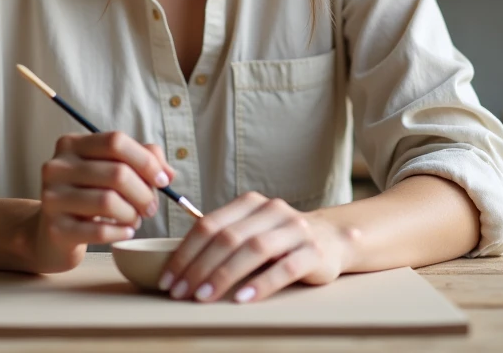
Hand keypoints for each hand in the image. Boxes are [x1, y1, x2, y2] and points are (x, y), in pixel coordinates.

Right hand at [25, 131, 175, 272]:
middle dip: (144, 193)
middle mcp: (57, 167)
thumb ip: (142, 159)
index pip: (116, 141)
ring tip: (135, 220)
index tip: (163, 180)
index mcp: (72, 144)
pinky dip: (121, 232)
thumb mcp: (111, 169)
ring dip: (133, 214)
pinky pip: (99, 230)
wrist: (52, 234)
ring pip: (109, 201)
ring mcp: (52, 197)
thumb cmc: (89, 196)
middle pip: (117, 173)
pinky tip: (126, 232)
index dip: (146, 161)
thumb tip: (167, 172)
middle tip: (151, 208)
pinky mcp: (55, 228)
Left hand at [159, 192, 351, 302]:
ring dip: (224, 275)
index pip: (209, 225)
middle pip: (227, 237)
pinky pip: (285, 268)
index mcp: (250, 204)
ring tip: (204, 297)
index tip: (168, 279)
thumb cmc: (281, 241)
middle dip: (198, 267)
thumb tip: (178, 266)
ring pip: (253, 249)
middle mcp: (272, 211)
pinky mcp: (313, 252)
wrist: (334, 239)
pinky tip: (242, 298)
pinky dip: (261, 283)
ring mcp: (294, 230)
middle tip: (180, 292)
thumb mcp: (253, 231)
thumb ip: (223, 239)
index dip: (185, 253)